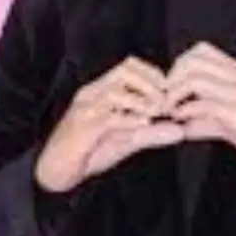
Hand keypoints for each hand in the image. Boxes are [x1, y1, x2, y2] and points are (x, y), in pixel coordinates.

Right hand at [35, 58, 181, 193]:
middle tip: (165, 104)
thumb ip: (152, 133)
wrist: (55, 169)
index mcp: (101, 90)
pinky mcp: (82, 129)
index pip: (129, 65)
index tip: (169, 93)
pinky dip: (129, 119)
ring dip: (142, 101)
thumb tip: (181, 131)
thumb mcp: (126, 140)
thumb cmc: (89, 151)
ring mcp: (85, 110)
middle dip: (150, 84)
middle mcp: (92, 94)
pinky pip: (107, 118)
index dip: (153, 74)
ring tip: (156, 115)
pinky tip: (143, 124)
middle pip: (125, 71)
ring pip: (116, 92)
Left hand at [165, 43, 235, 173]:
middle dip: (172, 80)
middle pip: (192, 61)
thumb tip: (182, 125)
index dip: (179, 66)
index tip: (171, 87)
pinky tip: (184, 124)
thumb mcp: (230, 119)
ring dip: (175, 96)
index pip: (201, 51)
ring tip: (172, 112)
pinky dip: (187, 112)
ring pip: (195, 80)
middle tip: (166, 100)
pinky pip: (205, 104)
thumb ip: (206, 118)